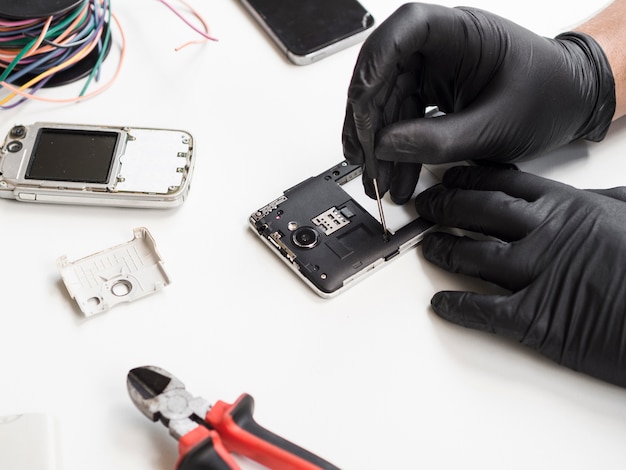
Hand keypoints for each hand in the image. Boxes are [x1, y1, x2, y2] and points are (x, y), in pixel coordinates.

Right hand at [343, 3, 614, 203]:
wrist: (568, 105)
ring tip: (377, 181)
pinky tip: (392, 175)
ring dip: (376, 145)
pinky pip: (401, 120)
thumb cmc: (547, 97)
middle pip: (384, 73)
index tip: (362, 98)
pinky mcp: (431, 95)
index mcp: (462, 34)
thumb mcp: (495, 127)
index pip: (407, 28)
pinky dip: (393, 150)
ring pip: (387, 102)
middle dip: (368, 121)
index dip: (377, 60)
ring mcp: (432, 72)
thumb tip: (385, 147)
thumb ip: (438, 140)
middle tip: (364, 160)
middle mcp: (440, 48)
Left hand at [414, 165, 625, 387]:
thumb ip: (606, 202)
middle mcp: (545, 235)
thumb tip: (596, 195)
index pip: (504, 184)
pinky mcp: (536, 319)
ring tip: (427, 247)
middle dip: (445, 207)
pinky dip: (458, 307)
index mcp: (568, 207)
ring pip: (473, 256)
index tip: (450, 177)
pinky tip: (440, 304)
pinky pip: (484, 310)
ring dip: (444, 251)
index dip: (470, 180)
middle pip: (478, 213)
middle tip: (425, 207)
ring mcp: (537, 274)